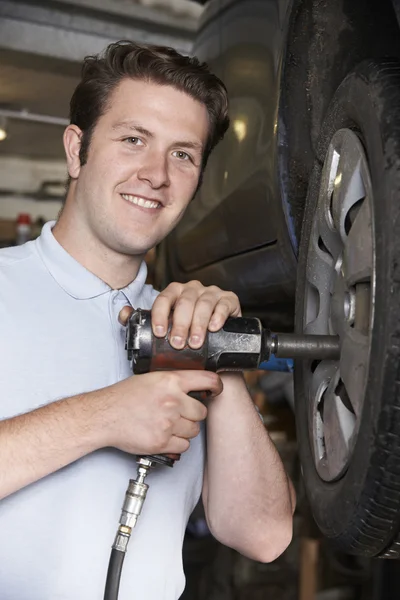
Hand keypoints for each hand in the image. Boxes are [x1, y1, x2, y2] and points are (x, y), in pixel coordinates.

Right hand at [100, 370, 221, 455]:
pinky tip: (164, 435)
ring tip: (167, 424)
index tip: (217, 390)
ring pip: (194, 430)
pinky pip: (184, 446)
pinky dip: (176, 443)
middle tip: (178, 414)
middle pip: (201, 412)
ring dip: (184, 430)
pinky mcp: (162, 441)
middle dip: (192, 414)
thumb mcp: (151, 379)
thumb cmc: (124, 397)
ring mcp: (168, 422)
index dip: (216, 386)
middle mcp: (172, 401)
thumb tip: (195, 389)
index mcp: (171, 381)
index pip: (207, 380)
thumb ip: (174, 383)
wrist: (105, 415)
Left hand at [151, 281, 240, 348]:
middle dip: (180, 325)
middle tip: (178, 343)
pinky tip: (213, 328)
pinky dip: (218, 317)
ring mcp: (212, 292)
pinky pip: (224, 305)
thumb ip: (157, 325)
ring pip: (204, 304)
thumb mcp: (174, 323)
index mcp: (176, 291)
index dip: (160, 315)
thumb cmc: (192, 325)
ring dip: (198, 324)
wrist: (220, 325)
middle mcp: (193, 288)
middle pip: (185, 302)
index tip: (159, 333)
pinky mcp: (229, 298)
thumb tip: (136, 326)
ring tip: (195, 342)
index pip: (164, 298)